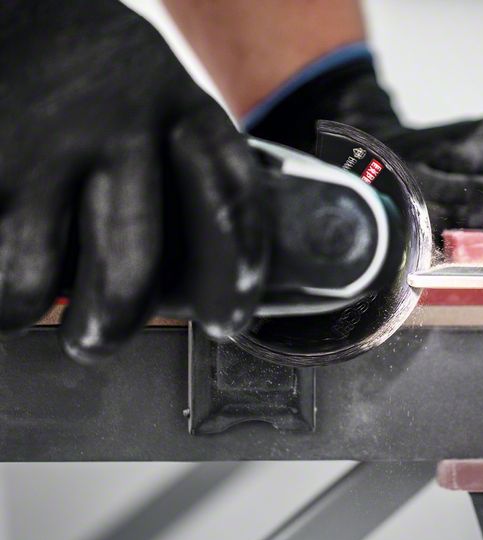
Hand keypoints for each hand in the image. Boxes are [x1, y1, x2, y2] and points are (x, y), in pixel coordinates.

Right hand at [0, 1, 267, 360]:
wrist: (6, 6)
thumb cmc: (84, 66)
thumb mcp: (151, 85)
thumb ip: (174, 161)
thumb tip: (192, 266)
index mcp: (177, 105)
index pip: (231, 197)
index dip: (235, 272)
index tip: (229, 320)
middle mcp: (115, 126)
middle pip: (129, 269)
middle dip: (110, 326)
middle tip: (96, 337)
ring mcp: (36, 145)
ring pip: (30, 283)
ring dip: (21, 305)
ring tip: (19, 290)